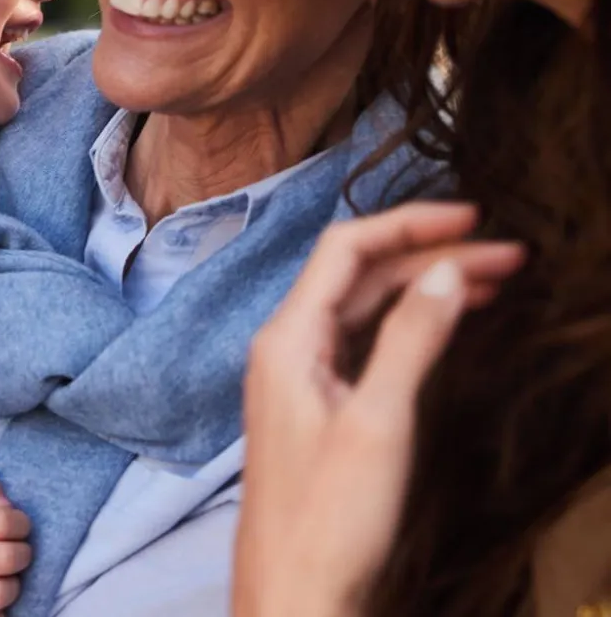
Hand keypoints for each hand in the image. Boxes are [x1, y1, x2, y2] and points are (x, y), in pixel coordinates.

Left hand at [232, 202, 525, 616]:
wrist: (295, 593)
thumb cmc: (329, 517)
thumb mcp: (380, 421)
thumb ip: (411, 339)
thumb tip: (445, 271)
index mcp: (288, 336)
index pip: (346, 249)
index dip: (408, 224)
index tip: (472, 217)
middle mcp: (288, 344)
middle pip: (361, 275)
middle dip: (431, 256)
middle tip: (507, 254)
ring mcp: (302, 373)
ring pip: (366, 307)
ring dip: (424, 287)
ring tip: (495, 279)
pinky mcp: (319, 402)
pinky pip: (365, 341)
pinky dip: (410, 324)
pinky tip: (449, 319)